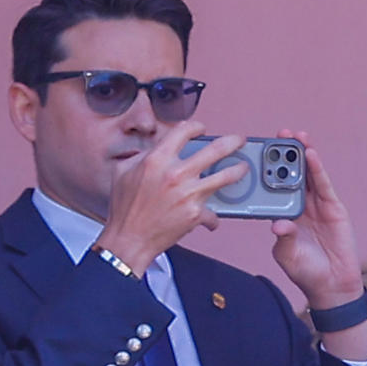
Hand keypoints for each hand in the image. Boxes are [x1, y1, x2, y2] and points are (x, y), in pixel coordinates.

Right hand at [96, 122, 248, 271]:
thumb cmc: (125, 208)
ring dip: (239, 170)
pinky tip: (213, 217)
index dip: (196, 127)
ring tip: (243, 167)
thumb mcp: (123, 172)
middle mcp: (176, 174)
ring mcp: (189, 194)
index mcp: (157, 160)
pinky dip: (213, 216)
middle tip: (239, 140)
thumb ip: (143, 156)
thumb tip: (158, 147)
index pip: (184, 131)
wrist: (128, 239)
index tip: (202, 129)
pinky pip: (213, 212)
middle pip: (217, 149)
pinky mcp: (196, 213)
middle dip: (233, 141)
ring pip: (227, 176)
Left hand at [268, 131, 362, 309]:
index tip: (258, 152)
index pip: (274, 188)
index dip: (268, 170)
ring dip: (303, 155)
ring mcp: (318, 206)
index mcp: (283, 215)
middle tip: (279, 135)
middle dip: (286, 155)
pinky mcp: (334, 209)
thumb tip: (279, 224)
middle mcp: (300, 206)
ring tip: (297, 137)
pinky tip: (311, 155)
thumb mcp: (288, 255)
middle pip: (292, 175)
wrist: (331, 284)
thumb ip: (285, 238)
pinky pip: (324, 186)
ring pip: (309, 175)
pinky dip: (318, 170)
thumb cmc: (305, 271)